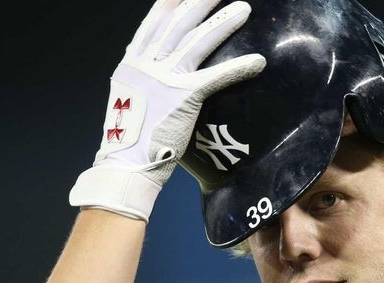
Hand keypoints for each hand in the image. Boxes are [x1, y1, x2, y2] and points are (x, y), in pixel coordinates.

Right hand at [69, 0, 264, 220]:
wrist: (125, 164)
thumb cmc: (132, 141)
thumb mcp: (133, 102)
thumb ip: (148, 85)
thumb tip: (166, 82)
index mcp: (132, 65)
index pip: (153, 24)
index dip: (169, 4)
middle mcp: (145, 65)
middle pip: (177, 23)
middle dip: (199, 2)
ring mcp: (163, 79)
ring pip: (197, 41)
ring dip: (224, 22)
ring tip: (245, 8)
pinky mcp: (183, 97)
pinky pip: (216, 76)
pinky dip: (238, 67)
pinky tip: (258, 61)